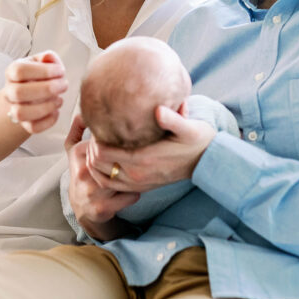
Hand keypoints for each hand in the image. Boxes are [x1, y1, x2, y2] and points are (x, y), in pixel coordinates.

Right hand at [4, 51, 67, 133]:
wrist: (32, 93)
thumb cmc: (39, 76)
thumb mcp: (43, 62)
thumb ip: (48, 58)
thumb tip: (49, 57)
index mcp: (12, 72)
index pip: (19, 71)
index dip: (43, 71)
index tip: (60, 71)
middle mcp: (10, 91)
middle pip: (18, 93)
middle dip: (46, 89)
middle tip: (63, 85)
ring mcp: (15, 109)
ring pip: (21, 113)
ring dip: (45, 107)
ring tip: (59, 99)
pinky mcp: (25, 124)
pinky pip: (32, 128)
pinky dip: (48, 121)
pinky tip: (56, 111)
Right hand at [64, 116, 140, 240]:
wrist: (81, 206)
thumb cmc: (82, 173)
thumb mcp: (74, 149)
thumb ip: (78, 126)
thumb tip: (84, 108)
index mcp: (78, 153)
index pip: (107, 140)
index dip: (124, 140)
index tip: (134, 140)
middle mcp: (83, 171)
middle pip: (119, 157)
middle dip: (133, 157)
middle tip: (143, 155)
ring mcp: (91, 191)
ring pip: (127, 177)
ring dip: (137, 175)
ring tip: (139, 172)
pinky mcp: (102, 207)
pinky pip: (131, 196)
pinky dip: (136, 193)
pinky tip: (134, 189)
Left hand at [87, 105, 216, 191]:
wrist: (206, 162)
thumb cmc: (197, 140)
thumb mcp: (188, 127)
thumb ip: (173, 119)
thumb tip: (159, 110)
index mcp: (144, 158)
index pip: (103, 151)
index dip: (95, 138)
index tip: (102, 124)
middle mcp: (137, 174)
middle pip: (96, 164)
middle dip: (92, 148)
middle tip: (99, 133)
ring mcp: (137, 183)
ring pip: (100, 175)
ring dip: (94, 161)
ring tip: (100, 145)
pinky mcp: (140, 187)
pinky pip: (109, 184)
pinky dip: (101, 173)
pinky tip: (107, 159)